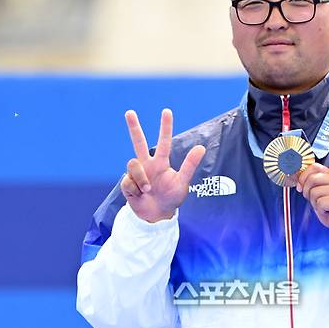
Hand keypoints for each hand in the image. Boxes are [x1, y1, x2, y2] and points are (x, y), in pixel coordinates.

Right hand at [120, 108, 205, 222]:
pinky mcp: (127, 183)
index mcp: (161, 162)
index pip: (164, 141)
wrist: (157, 216)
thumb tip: (201, 147)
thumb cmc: (172, 197)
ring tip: (148, 190)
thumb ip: (189, 165)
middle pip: (138, 142)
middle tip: (129, 112)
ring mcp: (136, 173)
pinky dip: (135, 190)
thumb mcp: (182, 182)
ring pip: (132, 163)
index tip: (167, 111)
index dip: (165, 127)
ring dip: (141, 178)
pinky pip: (128, 181)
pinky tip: (139, 195)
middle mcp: (147, 164)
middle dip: (133, 126)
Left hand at [296, 164, 328, 239]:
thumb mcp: (324, 194)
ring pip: (314, 192)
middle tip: (314, 201)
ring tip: (325, 208)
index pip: (314, 167)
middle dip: (307, 192)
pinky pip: (320, 203)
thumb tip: (299, 182)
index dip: (303, 176)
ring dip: (315, 203)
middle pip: (312, 179)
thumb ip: (313, 185)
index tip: (300, 186)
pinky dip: (321, 211)